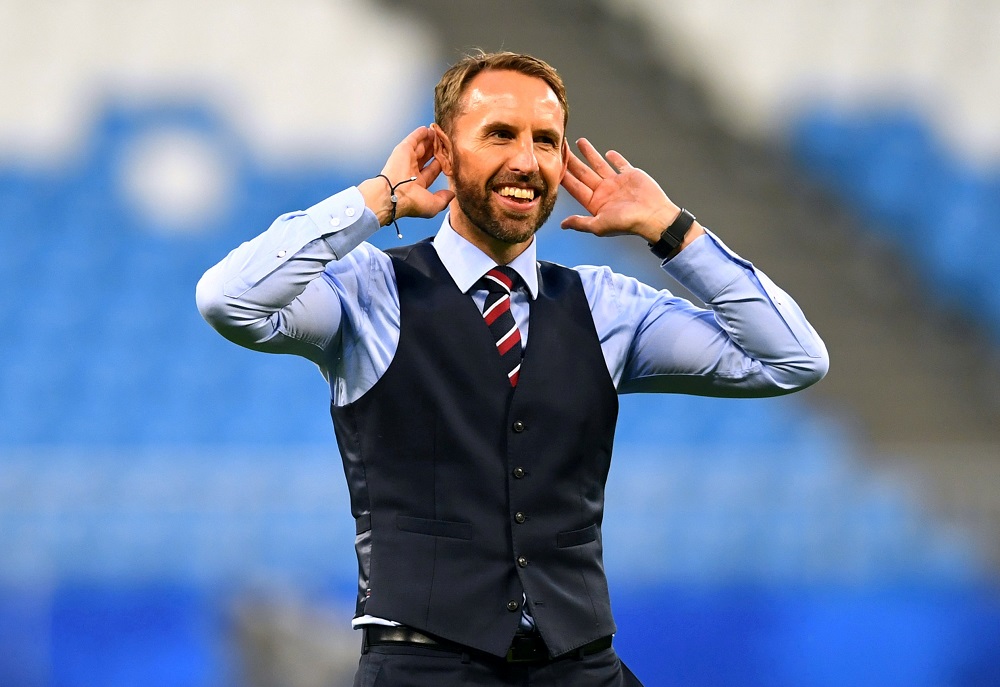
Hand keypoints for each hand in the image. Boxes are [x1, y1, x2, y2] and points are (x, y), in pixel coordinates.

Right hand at [359, 126, 454, 225]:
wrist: (393, 194)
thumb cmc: (410, 202)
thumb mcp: (432, 206)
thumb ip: (443, 200)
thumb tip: (452, 195)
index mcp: (417, 185)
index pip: (432, 171)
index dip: (440, 165)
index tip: (449, 159)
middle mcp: (411, 172)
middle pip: (427, 157)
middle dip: (435, 151)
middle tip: (444, 144)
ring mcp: (406, 160)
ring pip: (421, 147)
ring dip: (429, 140)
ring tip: (438, 134)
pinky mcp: (403, 150)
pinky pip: (413, 139)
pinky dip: (419, 134)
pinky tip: (427, 129)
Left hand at [560, 138, 681, 243]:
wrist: (654, 216)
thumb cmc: (627, 224)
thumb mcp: (600, 226)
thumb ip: (580, 223)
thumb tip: (562, 225)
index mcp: (595, 203)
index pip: (575, 187)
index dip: (564, 176)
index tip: (553, 164)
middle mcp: (604, 192)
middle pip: (583, 173)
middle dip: (572, 161)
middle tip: (561, 147)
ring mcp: (617, 183)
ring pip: (599, 165)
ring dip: (589, 154)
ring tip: (579, 142)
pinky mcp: (631, 175)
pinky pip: (620, 164)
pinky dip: (614, 158)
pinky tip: (607, 152)